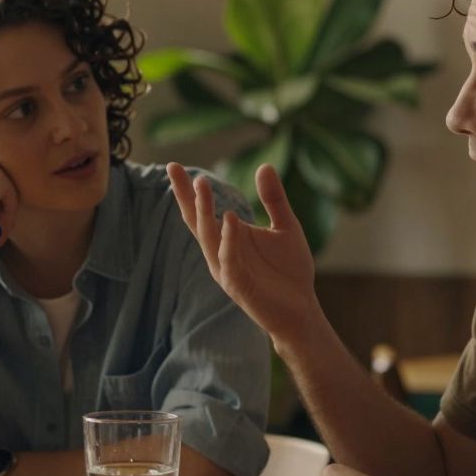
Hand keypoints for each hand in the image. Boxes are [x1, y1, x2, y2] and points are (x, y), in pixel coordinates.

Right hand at [166, 162, 318, 345]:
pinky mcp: (238, 285)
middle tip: (179, 171)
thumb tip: (264, 166)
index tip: (173, 166)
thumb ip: (273, 199)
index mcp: (227, 239)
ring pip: (208, 238)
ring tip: (202, 185)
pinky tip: (230, 219)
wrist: (301, 310)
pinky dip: (228, 239)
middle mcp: (220, 253)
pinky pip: (228, 260)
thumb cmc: (290, 271)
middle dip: (187, 197)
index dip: (186, 191)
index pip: (200, 212)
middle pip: (196, 222)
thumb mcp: (286, 226)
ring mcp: (226, 270)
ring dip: (204, 212)